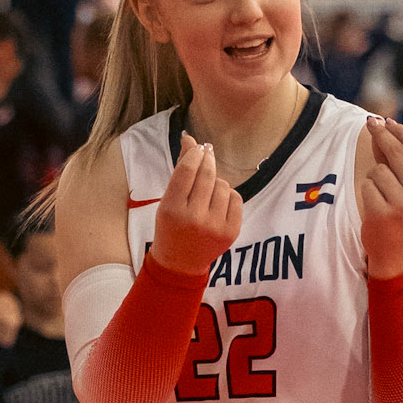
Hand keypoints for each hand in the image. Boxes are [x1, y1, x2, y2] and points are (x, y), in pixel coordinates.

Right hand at [151, 133, 242, 276]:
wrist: (180, 264)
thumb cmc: (171, 227)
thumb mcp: (167, 200)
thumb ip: (180, 171)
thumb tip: (190, 138)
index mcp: (172, 209)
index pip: (187, 170)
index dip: (194, 153)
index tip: (197, 147)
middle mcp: (194, 219)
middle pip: (207, 174)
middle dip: (207, 159)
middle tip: (207, 152)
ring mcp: (215, 227)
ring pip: (223, 185)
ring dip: (216, 182)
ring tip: (207, 191)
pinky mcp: (231, 232)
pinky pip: (235, 198)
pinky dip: (228, 196)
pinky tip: (217, 203)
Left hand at [360, 118, 402, 277]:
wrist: (398, 252)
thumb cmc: (401, 213)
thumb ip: (396, 158)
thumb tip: (382, 125)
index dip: (400, 130)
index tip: (386, 121)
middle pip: (396, 152)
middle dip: (381, 134)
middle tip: (371, 123)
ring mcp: (401, 204)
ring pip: (378, 170)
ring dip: (374, 177)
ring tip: (382, 195)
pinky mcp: (382, 213)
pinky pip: (367, 186)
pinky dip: (368, 192)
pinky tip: (375, 206)